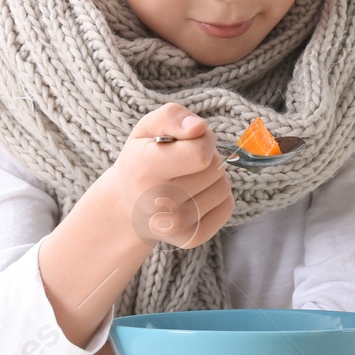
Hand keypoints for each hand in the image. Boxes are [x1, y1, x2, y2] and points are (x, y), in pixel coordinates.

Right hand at [101, 103, 233, 250]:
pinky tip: (194, 196)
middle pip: (214, 168)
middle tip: (184, 160)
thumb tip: (200, 127)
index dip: (203, 140)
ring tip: (188, 178)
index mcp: (144, 170)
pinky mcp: (191, 239)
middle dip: (207, 156)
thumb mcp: (146, 129)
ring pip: (223, 186)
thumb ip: (172, 116)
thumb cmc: (141, 160)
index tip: (189, 140)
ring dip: (212, 176)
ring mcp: (175, 226)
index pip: (200, 154)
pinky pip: (227, 205)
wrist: (126, 207)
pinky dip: (217, 196)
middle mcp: (159, 203)